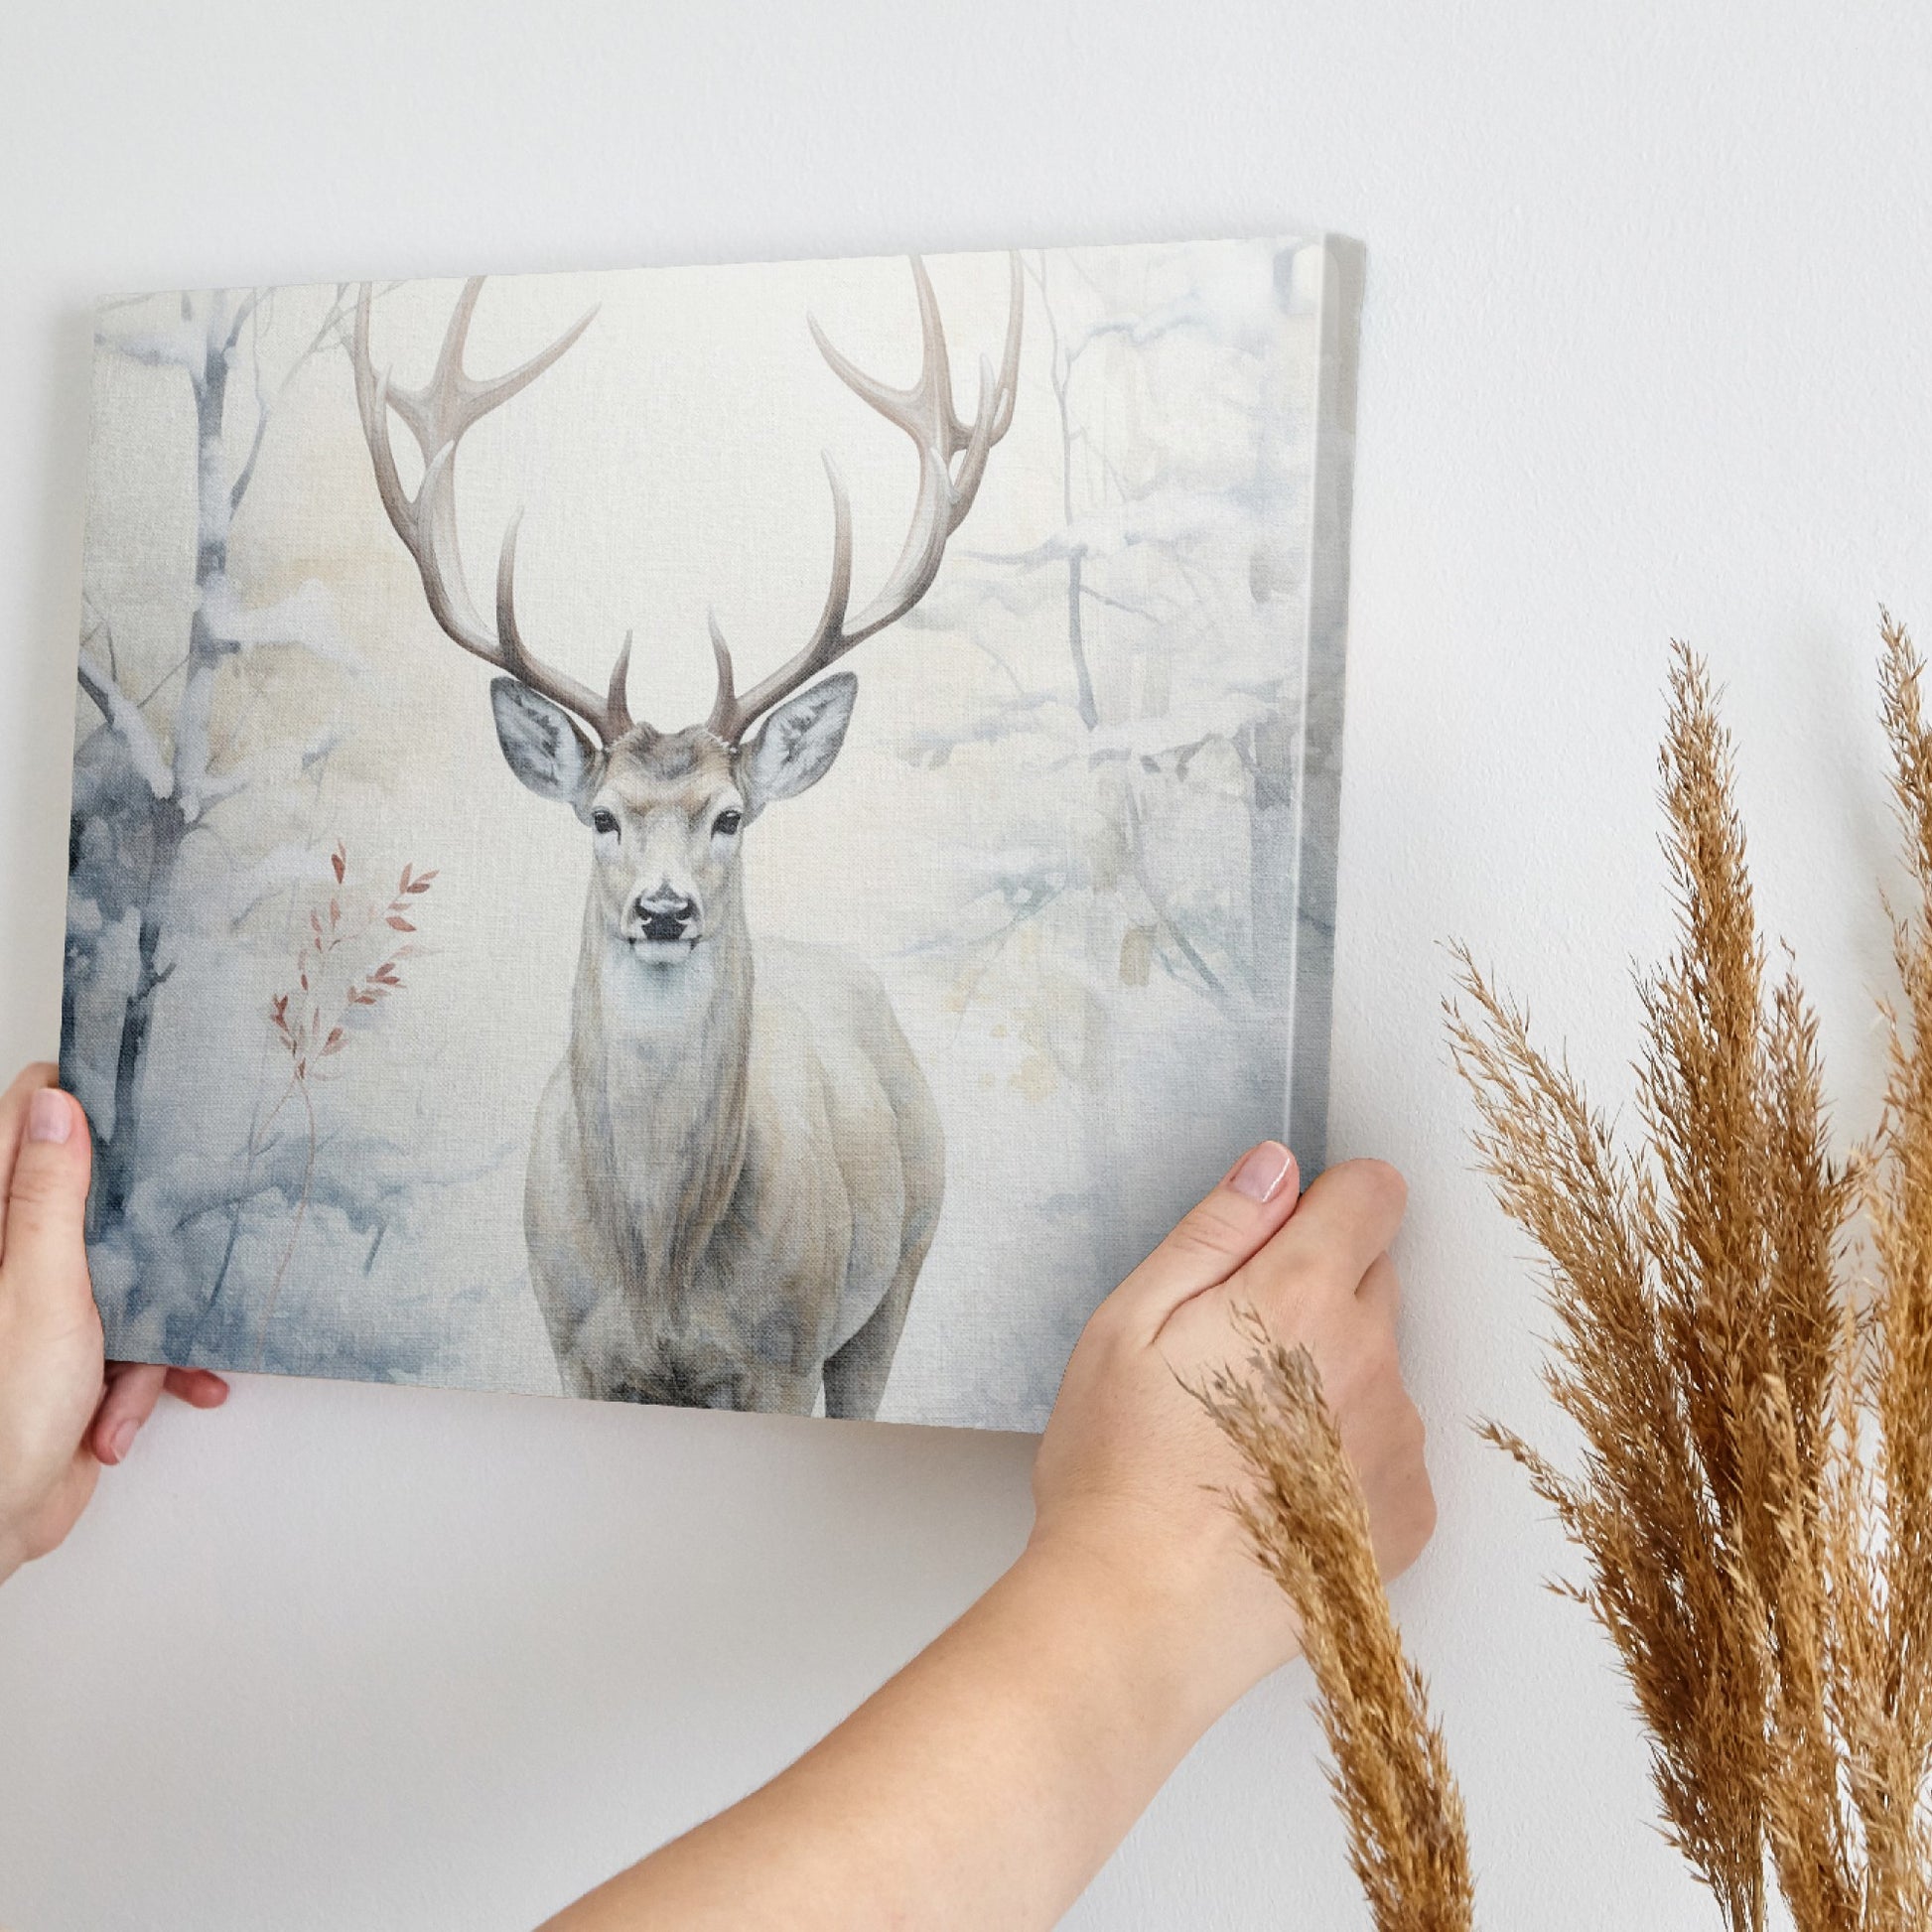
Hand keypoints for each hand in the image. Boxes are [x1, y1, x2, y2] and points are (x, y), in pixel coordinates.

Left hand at [0, 1063, 227, 1582]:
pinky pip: (132, 1339)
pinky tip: (129, 1414)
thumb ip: (47, 1197)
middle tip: (174, 1232)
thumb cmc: (2, 1415)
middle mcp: (13, 1259)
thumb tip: (56, 1105)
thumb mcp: (40, 1289)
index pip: (26, 1122)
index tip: (138, 1105)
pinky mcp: (74, 1353)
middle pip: (90, 1197)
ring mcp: (44, 1306)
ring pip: (126, 1272)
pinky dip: (144, 1377)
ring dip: (149, 1329)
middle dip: (143, 1231)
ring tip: (136, 1372)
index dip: (79, 1105)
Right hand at [1028, 1144, 1433, 1722]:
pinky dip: (1347, 1456)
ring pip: (1379, 1367)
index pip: (1374, 1194)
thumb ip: (1215, 1232)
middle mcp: (1372, 1360)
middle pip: (1376, 1279)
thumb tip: (1275, 1168)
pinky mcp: (1408, 1515)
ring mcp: (1398, 1442)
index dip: (1325, 1202)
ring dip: (1332, 1377)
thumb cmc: (1118, 1471)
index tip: (1279, 1240)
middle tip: (1231, 1354)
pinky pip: (1389, 1448)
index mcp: (1301, 1296)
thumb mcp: (1129, 1323)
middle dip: (1317, 1292)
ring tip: (1244, 1438)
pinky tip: (1277, 1490)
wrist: (1141, 1617)